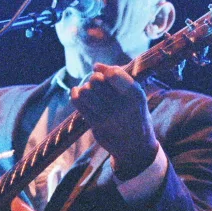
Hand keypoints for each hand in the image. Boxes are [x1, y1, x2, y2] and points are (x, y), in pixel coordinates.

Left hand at [71, 62, 160, 178]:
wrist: (136, 144)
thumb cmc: (135, 112)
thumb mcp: (135, 93)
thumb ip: (119, 76)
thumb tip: (96, 66)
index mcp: (135, 95)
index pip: (113, 74)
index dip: (107, 71)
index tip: (108, 74)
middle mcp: (121, 106)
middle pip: (96, 80)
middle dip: (95, 79)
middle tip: (99, 84)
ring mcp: (107, 116)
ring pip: (85, 91)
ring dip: (85, 88)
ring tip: (91, 91)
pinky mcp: (95, 124)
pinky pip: (78, 102)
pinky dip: (75, 94)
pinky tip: (78, 92)